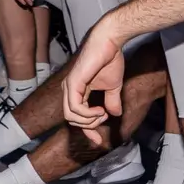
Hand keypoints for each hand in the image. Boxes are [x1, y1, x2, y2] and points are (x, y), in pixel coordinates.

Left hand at [63, 25, 127, 146]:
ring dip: (89, 120)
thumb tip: (115, 114)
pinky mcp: (72, 84)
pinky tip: (99, 109)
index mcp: (76, 90)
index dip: (87, 131)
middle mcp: (69, 90)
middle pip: (71, 120)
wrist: (110, 42)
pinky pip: (75, 108)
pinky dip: (88, 114)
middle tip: (104, 117)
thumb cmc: (110, 59)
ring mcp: (69, 87)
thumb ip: (112, 101)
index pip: (76, 117)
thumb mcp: (113, 86)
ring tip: (103, 112)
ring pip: (71, 117)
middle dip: (89, 126)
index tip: (97, 141)